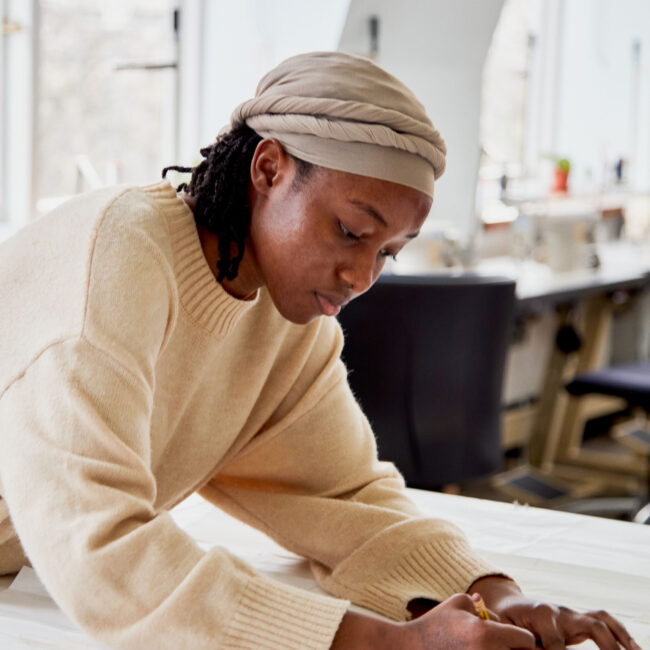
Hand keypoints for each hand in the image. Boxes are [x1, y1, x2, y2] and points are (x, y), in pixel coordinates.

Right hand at [331, 593, 535, 648]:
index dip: (523, 638)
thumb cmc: (436, 622)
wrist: (411, 647)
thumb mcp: (458, 602)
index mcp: (485, 634)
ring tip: (486, 648)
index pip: (527, 641)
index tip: (514, 637)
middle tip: (501, 644)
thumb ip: (484, 607)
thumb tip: (500, 620)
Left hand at [471, 576, 641, 649]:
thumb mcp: (503, 630)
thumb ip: (513, 642)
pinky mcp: (578, 618)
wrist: (506, 605)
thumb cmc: (503, 621)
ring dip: (621, 637)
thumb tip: (517, 649)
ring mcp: (571, 613)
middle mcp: (559, 611)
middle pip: (588, 624)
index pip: (554, 642)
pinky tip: (634, 648)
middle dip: (605, 645)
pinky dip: (620, 632)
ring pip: (601, 620)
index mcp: (539, 614)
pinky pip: (604, 621)